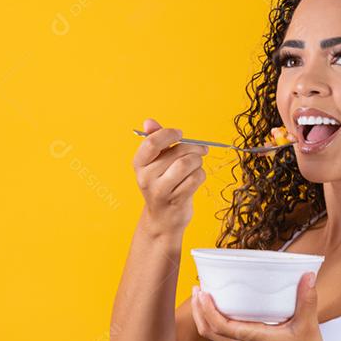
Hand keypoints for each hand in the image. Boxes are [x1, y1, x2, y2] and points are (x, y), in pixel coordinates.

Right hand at [132, 117, 208, 236]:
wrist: (162, 219)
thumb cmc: (162, 184)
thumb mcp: (155, 162)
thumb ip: (154, 140)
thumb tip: (149, 121)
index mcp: (139, 164)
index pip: (151, 143)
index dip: (168, 134)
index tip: (180, 134)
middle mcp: (146, 177)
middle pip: (177, 153)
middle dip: (194, 148)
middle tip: (201, 149)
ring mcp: (160, 191)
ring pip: (187, 164)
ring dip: (198, 162)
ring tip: (196, 165)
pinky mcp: (176, 200)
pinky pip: (196, 178)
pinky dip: (201, 175)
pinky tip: (196, 178)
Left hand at [191, 271, 326, 340]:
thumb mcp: (308, 326)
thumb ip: (307, 300)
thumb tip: (308, 276)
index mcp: (252, 337)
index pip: (220, 325)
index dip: (207, 309)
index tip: (203, 292)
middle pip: (208, 330)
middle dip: (198, 310)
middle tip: (197, 289)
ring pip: (214, 334)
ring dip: (204, 316)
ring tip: (203, 297)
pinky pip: (223, 335)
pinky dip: (215, 321)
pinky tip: (223, 309)